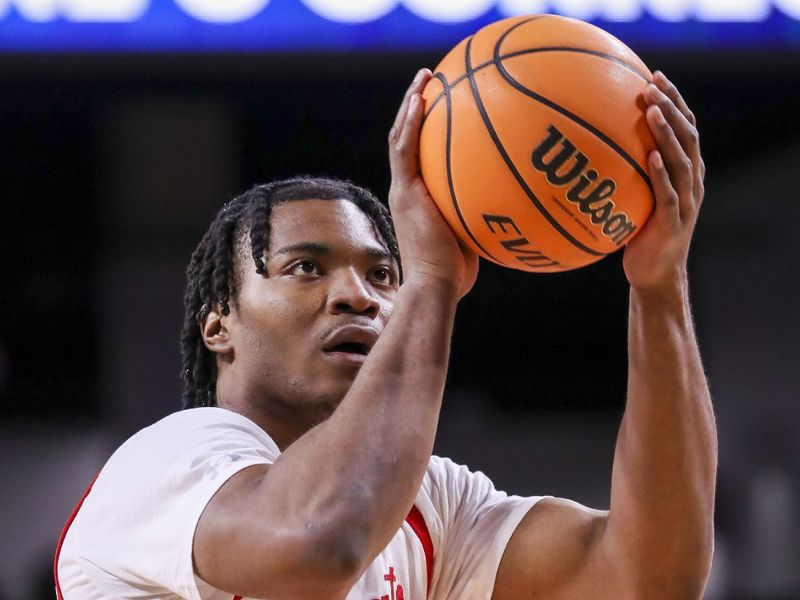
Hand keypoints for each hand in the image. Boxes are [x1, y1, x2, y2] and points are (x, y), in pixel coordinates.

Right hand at [388, 68, 478, 298]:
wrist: (436, 286)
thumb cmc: (458, 273)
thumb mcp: (474, 235)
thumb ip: (484, 214)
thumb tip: (517, 202)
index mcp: (418, 198)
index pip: (418, 156)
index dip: (425, 129)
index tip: (440, 106)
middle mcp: (406, 189)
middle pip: (406, 139)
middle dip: (416, 107)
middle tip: (429, 81)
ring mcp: (403, 189)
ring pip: (400, 137)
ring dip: (411, 104)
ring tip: (424, 78)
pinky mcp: (405, 192)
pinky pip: (405, 149)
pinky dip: (411, 123)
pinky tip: (421, 100)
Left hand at [623, 71, 705, 291]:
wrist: (654, 275)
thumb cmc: (638, 235)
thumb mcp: (632, 199)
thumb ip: (623, 173)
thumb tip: (583, 149)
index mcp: (685, 173)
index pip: (685, 128)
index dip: (675, 101)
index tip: (655, 75)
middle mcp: (691, 182)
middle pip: (688, 136)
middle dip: (672, 107)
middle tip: (652, 84)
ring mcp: (686, 202)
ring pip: (682, 160)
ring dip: (668, 134)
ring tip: (653, 110)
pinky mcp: (673, 222)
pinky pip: (669, 194)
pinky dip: (662, 174)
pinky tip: (651, 157)